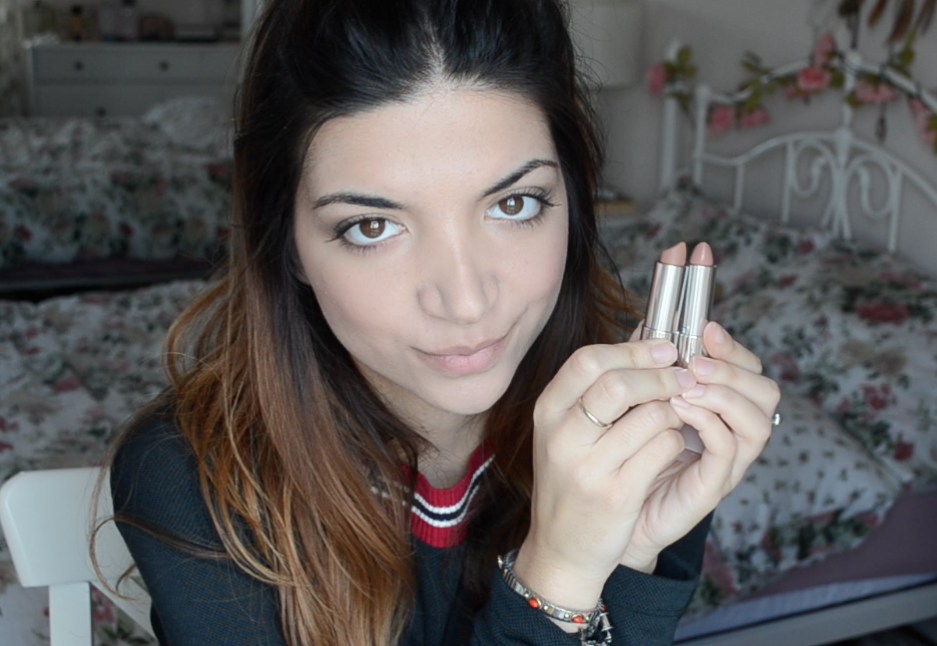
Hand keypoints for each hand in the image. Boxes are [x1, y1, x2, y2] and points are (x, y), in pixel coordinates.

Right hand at [513, 338, 698, 612]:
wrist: (561, 547)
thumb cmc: (572, 480)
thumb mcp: (569, 428)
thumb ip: (599, 383)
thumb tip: (646, 332)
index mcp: (548, 411)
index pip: (588, 360)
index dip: (634, 349)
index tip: (665, 349)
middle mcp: (561, 436)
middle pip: (618, 383)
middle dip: (661, 376)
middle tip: (682, 378)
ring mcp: (587, 467)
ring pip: (651, 416)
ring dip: (674, 412)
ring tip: (674, 419)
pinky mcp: (616, 495)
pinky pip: (663, 449)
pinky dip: (676, 442)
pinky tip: (670, 447)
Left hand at [619, 320, 780, 570]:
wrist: (605, 517)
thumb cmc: (623, 456)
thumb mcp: (635, 403)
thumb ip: (648, 368)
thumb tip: (648, 324)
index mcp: (719, 409)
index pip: (749, 369)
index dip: (732, 347)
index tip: (705, 328)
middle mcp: (732, 433)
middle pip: (765, 392)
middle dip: (733, 368)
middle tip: (695, 361)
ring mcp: (726, 462)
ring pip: (758, 421)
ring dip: (724, 394)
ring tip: (687, 384)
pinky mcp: (711, 486)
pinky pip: (729, 450)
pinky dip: (709, 423)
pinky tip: (680, 409)